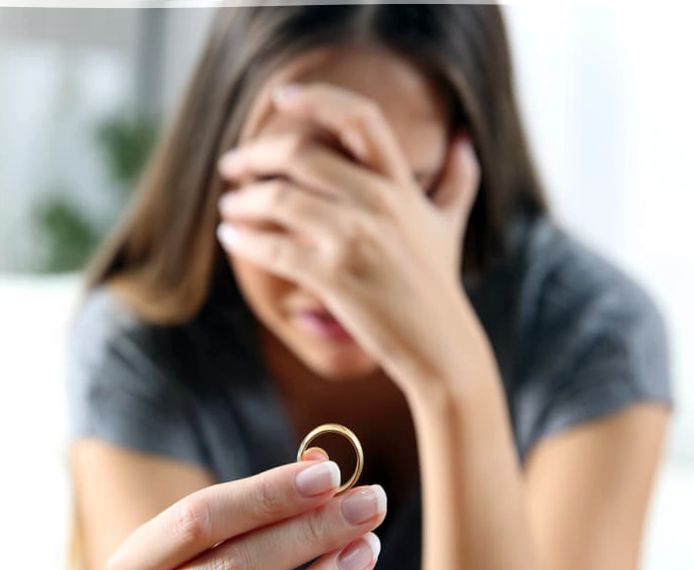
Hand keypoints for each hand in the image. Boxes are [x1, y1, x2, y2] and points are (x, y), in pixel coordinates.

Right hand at [104, 450, 386, 569]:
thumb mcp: (210, 542)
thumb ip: (259, 502)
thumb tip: (319, 464)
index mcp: (130, 566)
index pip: (199, 518)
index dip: (267, 494)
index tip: (330, 475)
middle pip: (231, 569)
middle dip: (310, 532)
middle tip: (369, 505)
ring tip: (366, 549)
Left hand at [216, 82, 480, 395]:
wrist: (440, 346)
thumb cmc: (437, 285)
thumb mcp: (448, 224)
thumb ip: (456, 178)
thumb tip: (463, 138)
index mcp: (401, 184)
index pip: (359, 118)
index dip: (317, 99)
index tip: (281, 98)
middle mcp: (379, 203)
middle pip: (301, 155)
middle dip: (256, 155)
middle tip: (232, 164)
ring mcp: (356, 240)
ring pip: (279, 200)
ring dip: (243, 200)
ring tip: (230, 206)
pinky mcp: (335, 277)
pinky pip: (274, 248)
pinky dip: (244, 238)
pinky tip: (230, 235)